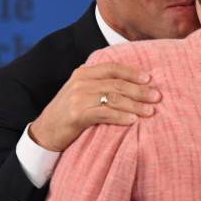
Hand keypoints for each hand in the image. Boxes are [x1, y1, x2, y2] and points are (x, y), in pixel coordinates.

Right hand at [29, 62, 159, 151]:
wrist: (43, 133)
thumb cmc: (68, 113)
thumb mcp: (81, 93)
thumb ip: (100, 85)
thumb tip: (131, 85)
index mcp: (83, 72)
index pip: (113, 67)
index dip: (133, 72)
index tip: (150, 79)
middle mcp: (81, 81)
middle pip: (117, 83)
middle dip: (140, 90)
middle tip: (157, 96)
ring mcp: (78, 97)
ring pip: (114, 98)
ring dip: (135, 105)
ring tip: (150, 111)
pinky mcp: (77, 114)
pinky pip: (105, 113)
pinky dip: (121, 116)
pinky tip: (133, 120)